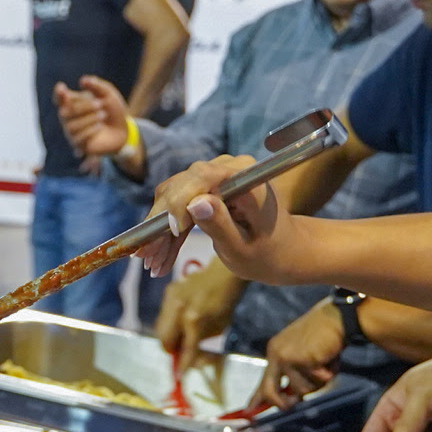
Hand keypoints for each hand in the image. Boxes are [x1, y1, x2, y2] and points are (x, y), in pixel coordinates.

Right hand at [54, 75, 129, 159]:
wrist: (123, 130)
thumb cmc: (113, 110)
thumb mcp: (109, 94)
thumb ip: (97, 86)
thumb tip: (83, 80)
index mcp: (73, 102)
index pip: (59, 98)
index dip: (58, 93)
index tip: (62, 89)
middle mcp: (68, 117)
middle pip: (64, 112)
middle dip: (83, 107)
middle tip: (100, 104)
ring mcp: (72, 131)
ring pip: (71, 126)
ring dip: (89, 119)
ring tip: (103, 115)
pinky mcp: (78, 144)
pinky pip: (78, 138)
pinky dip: (90, 130)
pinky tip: (100, 126)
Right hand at [134, 155, 297, 286]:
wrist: (285, 253)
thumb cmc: (270, 255)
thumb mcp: (243, 248)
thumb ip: (220, 225)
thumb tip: (195, 203)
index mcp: (245, 177)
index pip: (201, 177)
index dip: (179, 201)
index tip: (170, 232)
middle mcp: (229, 168)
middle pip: (181, 186)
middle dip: (161, 222)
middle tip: (147, 257)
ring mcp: (217, 176)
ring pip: (173, 197)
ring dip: (159, 230)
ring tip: (151, 263)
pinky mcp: (208, 187)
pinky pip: (178, 204)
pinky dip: (168, 230)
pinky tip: (158, 256)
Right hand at [155, 260, 245, 370]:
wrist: (222, 275)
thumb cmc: (224, 304)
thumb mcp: (218, 329)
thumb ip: (201, 345)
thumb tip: (190, 363)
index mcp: (194, 321)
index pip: (185, 350)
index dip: (182, 365)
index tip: (179, 377)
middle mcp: (179, 310)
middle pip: (164, 340)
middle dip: (171, 349)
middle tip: (180, 350)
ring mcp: (171, 299)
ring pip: (160, 328)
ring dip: (169, 335)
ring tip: (182, 334)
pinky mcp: (168, 292)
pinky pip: (163, 314)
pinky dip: (170, 322)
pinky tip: (181, 318)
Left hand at [260, 301, 345, 408]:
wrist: (336, 317)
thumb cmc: (323, 337)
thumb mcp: (302, 356)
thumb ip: (294, 375)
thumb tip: (291, 399)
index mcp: (275, 351)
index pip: (263, 380)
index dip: (257, 397)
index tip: (249, 410)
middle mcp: (276, 354)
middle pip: (270, 391)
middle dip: (280, 403)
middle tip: (292, 405)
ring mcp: (288, 357)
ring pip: (302, 390)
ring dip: (318, 383)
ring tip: (325, 365)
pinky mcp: (303, 360)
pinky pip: (317, 381)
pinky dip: (329, 375)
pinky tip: (330, 360)